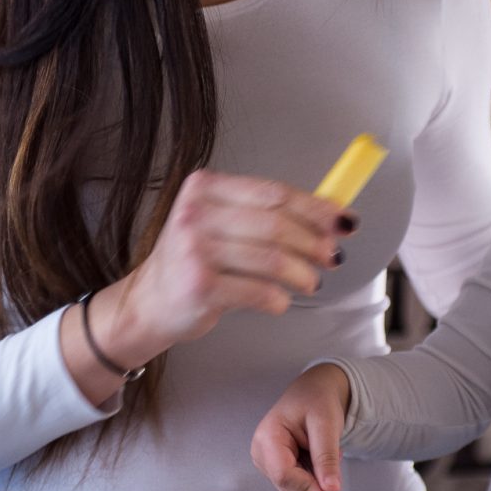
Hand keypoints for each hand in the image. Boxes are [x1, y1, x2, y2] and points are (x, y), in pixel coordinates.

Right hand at [119, 170, 349, 349]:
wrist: (149, 302)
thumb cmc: (194, 262)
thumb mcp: (219, 225)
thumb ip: (264, 215)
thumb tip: (329, 216)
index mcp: (204, 188)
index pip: (273, 193)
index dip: (315, 208)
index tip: (341, 220)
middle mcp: (195, 214)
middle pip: (275, 224)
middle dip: (314, 242)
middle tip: (333, 257)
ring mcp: (194, 250)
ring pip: (271, 259)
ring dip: (302, 274)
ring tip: (311, 282)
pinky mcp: (199, 286)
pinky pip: (258, 291)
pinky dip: (278, 299)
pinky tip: (281, 301)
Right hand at [251, 363, 351, 490]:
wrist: (314, 391)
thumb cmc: (317, 400)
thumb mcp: (327, 424)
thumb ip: (326, 458)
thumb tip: (330, 489)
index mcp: (268, 437)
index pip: (283, 475)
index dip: (307, 487)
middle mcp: (261, 451)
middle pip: (286, 485)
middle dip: (313, 479)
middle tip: (331, 455)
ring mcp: (266, 460)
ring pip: (292, 488)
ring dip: (313, 477)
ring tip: (322, 450)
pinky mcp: (274, 465)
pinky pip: (295, 483)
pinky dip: (310, 475)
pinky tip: (314, 455)